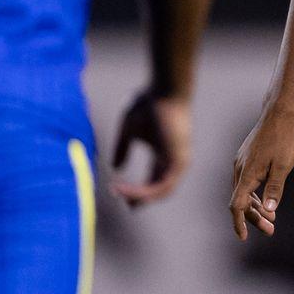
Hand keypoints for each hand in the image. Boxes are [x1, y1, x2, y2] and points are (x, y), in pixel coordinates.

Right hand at [110, 89, 192, 207]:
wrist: (165, 91)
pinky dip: (143, 191)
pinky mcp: (178, 162)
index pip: (153, 181)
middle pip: (159, 190)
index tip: (117, 192)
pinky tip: (126, 189)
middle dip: (140, 198)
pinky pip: (161, 186)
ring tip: (119, 194)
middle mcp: (174, 162)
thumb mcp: (129, 129)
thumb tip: (115, 168)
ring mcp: (178, 163)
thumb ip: (123, 148)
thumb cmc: (149, 104)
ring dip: (138, 196)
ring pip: (160, 192)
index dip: (137, 191)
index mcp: (164, 156)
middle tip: (123, 202)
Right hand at [229, 108, 293, 239]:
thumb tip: (268, 211)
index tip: (243, 238)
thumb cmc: (283, 139)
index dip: (239, 223)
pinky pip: (246, 183)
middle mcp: (239, 169)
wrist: (278, 114)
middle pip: (241, 201)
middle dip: (254, 218)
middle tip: (271, 231)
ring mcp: (241, 163)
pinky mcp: (246, 159)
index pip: (237, 204)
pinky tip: (265, 201)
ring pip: (243, 192)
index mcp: (247, 173)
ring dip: (255, 208)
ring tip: (271, 220)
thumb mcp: (283, 166)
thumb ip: (275, 189)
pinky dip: (254, 195)